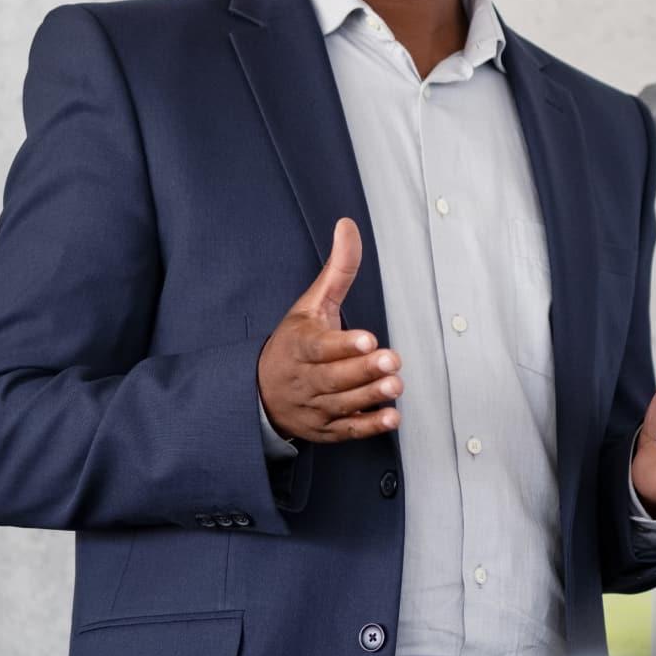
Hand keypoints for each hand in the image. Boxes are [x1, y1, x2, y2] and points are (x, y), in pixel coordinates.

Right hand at [257, 217, 401, 442]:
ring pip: (342, 403)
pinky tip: (390, 418)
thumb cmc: (295, 342)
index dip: (342, 344)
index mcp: (300, 345)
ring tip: (395, 385)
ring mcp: (314, 406)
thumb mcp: (311, 304)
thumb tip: (348, 225)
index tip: (366, 338)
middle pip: (333, 376)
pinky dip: (368, 426)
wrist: (260, 392)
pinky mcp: (325, 429)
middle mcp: (305, 378)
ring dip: (369, 396)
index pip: (318, 346)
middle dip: (362, 370)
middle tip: (390, 361)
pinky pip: (347, 430)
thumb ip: (337, 269)